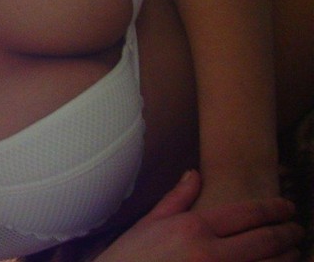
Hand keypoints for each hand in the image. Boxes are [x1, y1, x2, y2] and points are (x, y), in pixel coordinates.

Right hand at [96, 170, 302, 261]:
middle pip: (266, 241)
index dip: (274, 209)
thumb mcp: (150, 222)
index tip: (288, 208)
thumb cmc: (130, 257)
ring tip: (293, 253)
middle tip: (298, 230)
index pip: (247, 213)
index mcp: (194, 227)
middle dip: (288, 234)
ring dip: (287, 259)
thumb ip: (178, 198)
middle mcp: (211, 253)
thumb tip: (195, 173)